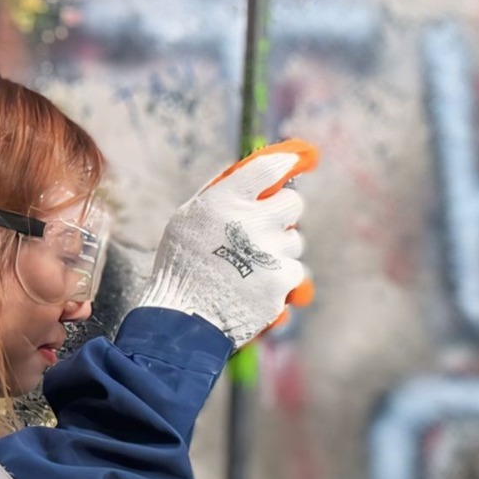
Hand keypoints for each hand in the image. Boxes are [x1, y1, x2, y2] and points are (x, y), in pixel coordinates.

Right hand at [133, 140, 317, 348]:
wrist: (184, 317)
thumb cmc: (182, 264)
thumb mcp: (187, 217)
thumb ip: (219, 193)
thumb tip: (247, 170)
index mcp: (225, 201)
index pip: (267, 169)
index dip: (285, 163)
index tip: (296, 161)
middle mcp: (251, 222)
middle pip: (294, 203)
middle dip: (284, 211)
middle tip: (268, 224)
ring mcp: (270, 252)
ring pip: (295, 240)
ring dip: (279, 248)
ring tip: (251, 264)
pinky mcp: (282, 280)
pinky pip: (295, 270)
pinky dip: (281, 277)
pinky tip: (257, 284)